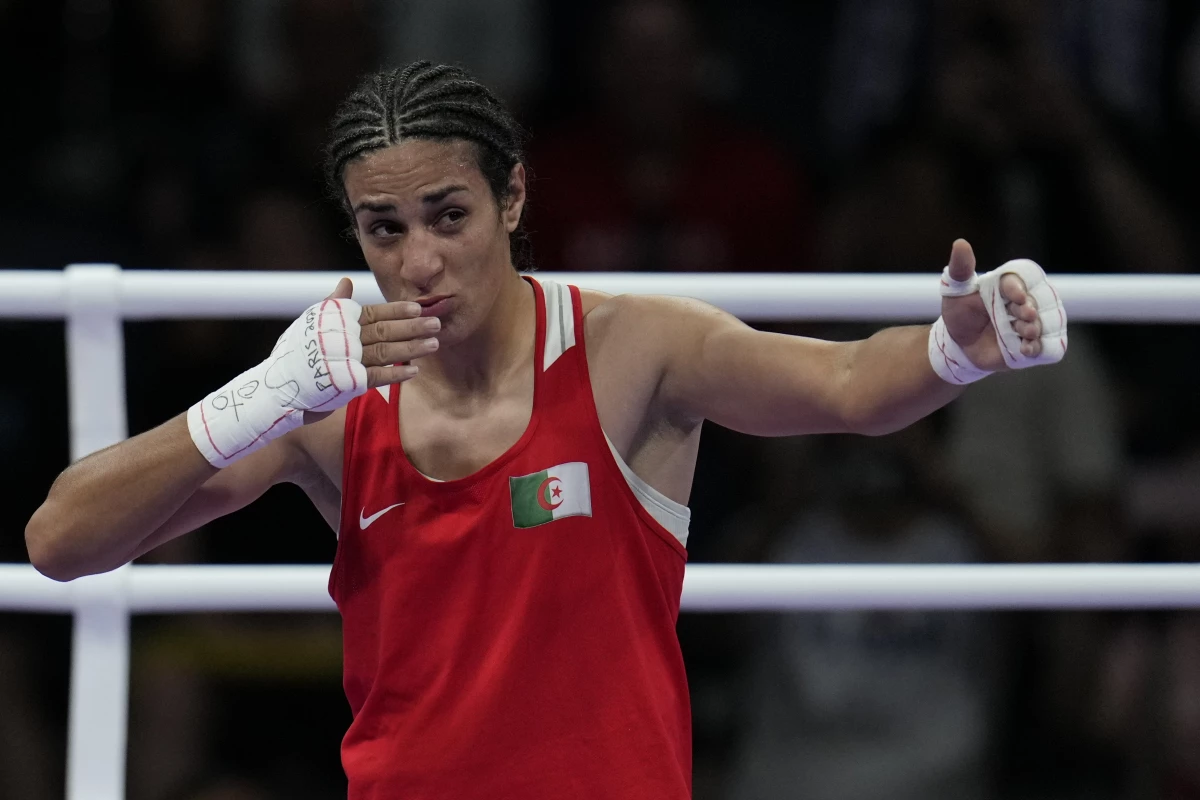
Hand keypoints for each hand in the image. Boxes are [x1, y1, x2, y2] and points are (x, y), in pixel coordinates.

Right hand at [302, 278, 438, 423]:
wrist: (277, 387)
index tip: (417, 308)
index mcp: (336, 321)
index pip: (373, 312)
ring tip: (434, 344)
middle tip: (436, 324)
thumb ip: (333, 304)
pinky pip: (375, 377)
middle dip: (412, 327)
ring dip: (411, 348)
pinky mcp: (345, 383)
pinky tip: (415, 370)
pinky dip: (396, 373)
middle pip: (383, 330)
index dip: (396, 310)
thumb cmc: (295, 353)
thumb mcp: (312, 323)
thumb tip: (347, 282)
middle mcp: (342, 338)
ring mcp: (344, 360)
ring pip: (384, 351)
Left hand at [940, 239, 1041, 371]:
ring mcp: (1030, 323)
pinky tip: (1027, 348)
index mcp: (1009, 284)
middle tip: (1023, 314)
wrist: (959, 345)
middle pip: (1039, 300)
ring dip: (1037, 326)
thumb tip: (960, 243)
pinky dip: (1040, 346)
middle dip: (1032, 307)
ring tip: (1025, 332)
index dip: (1021, 287)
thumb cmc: (960, 314)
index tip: (1015, 296)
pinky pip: (1047, 345)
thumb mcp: (956, 291)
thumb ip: (961, 269)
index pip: (1023, 278)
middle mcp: (1025, 301)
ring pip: (1046, 322)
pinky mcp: (1033, 344)